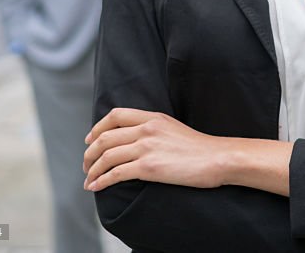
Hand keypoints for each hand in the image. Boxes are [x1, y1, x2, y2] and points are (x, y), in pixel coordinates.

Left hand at [82, 108, 226, 191]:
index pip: (115, 116)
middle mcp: (147, 129)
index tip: (90, 140)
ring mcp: (147, 147)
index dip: (97, 128)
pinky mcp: (148, 167)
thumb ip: (153, 130)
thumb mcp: (173, 128)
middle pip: (105, 137)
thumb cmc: (200, 148)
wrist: (218, 158)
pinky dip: (101, 181)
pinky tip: (96, 187)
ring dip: (92, 169)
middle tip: (87, 165)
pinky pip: (115, 173)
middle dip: (89, 153)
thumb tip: (135, 141)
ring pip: (106, 156)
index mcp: (153, 117)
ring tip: (89, 179)